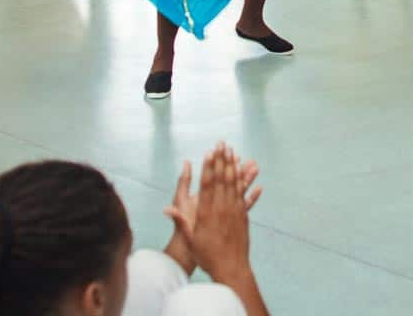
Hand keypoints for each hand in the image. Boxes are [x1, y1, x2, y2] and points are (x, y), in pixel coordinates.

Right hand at [166, 145, 261, 287]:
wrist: (231, 269)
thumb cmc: (207, 256)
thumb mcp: (191, 240)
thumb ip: (181, 222)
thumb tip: (166, 209)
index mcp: (207, 213)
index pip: (207, 185)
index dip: (208, 167)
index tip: (209, 152)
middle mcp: (221, 208)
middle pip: (221, 179)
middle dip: (221, 159)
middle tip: (222, 143)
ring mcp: (234, 210)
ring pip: (234, 183)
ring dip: (233, 165)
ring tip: (232, 150)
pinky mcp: (242, 214)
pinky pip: (243, 193)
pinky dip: (244, 180)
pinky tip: (246, 169)